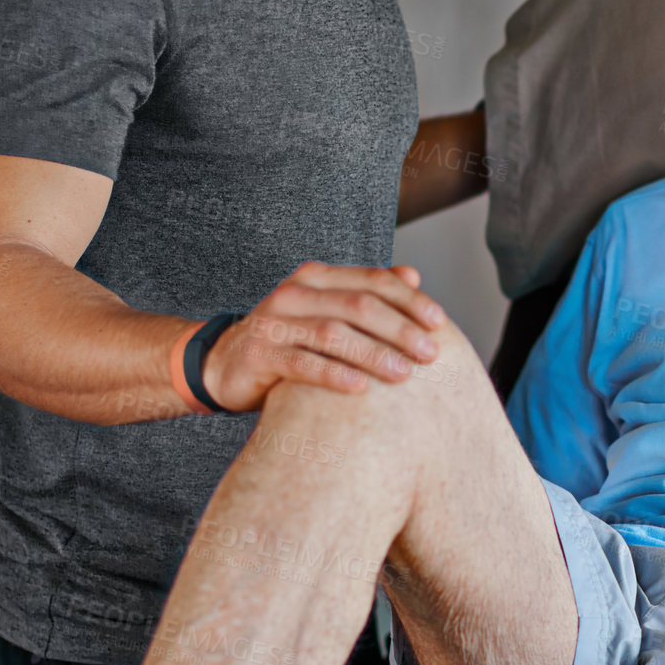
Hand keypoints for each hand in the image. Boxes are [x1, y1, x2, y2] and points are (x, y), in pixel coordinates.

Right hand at [196, 262, 445, 411]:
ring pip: (333, 334)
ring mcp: (275, 322)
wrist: (226, 364)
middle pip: (358, 305)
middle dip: (399, 329)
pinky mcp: (259, 354)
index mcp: (317, 278)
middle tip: (430, 354)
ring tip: (404, 374)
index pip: (373, 281)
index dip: (409, 301)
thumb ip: (365, 294)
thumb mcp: (327, 313)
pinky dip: (333, 375)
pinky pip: (302, 364)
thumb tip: (413, 276)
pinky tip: (360, 388)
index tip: (439, 323)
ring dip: (373, 354)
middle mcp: (295, 293)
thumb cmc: (290, 341)